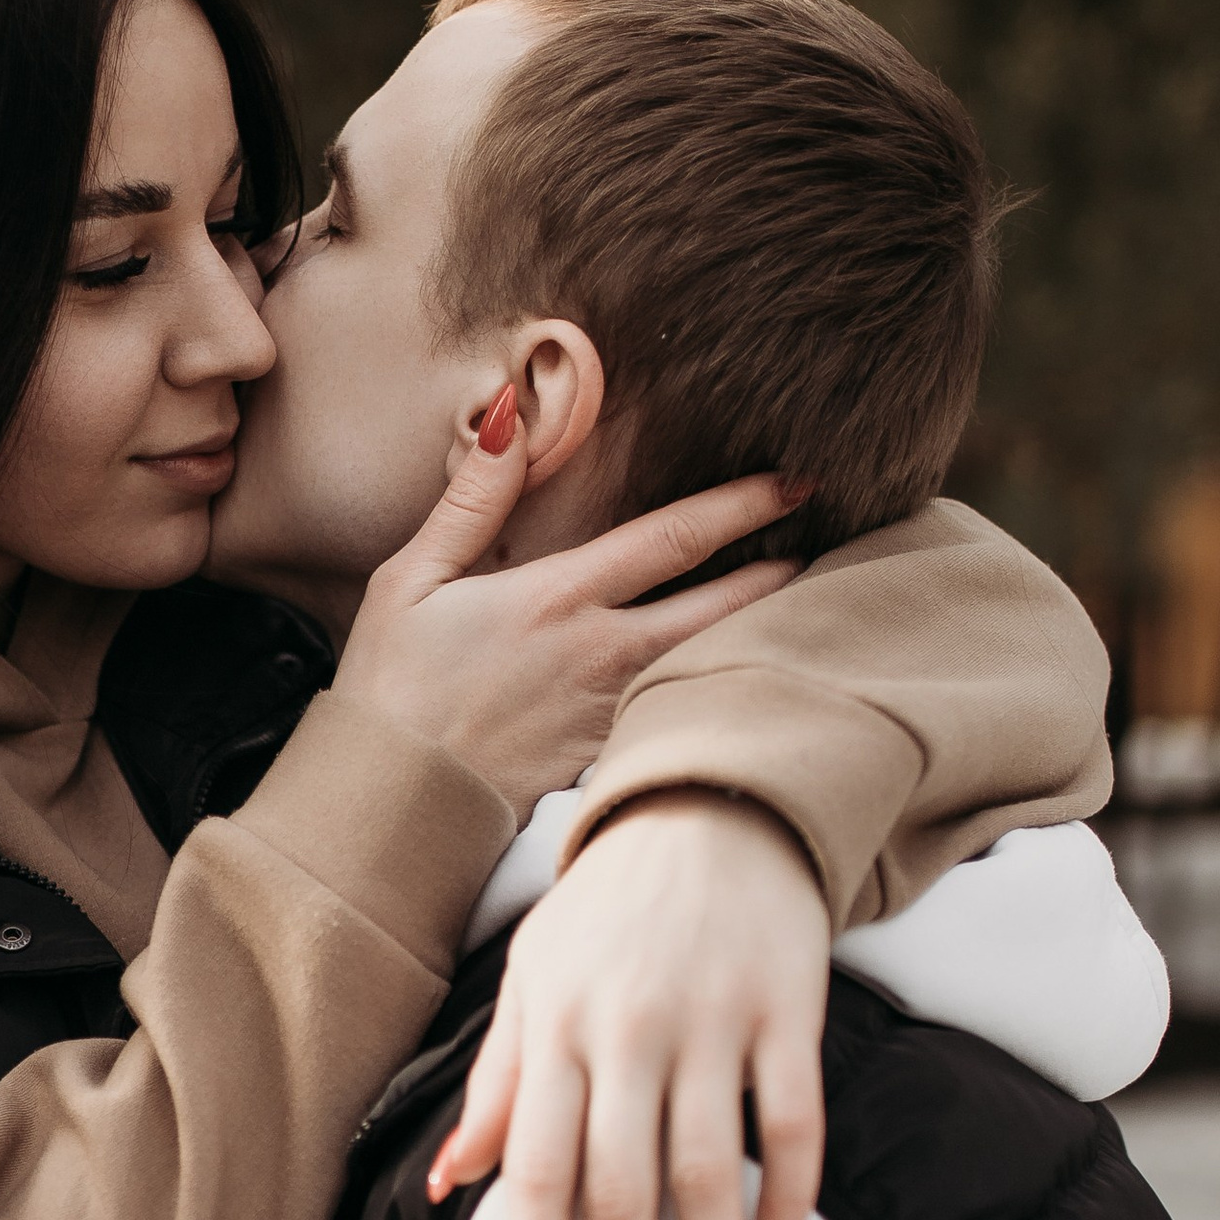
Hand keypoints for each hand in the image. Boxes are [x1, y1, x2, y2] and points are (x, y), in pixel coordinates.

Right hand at [331, 404, 799, 820]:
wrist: (390, 804)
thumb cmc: (390, 691)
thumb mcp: (410, 580)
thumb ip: (471, 500)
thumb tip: (511, 415)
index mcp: (559, 600)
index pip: (673, 539)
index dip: (741, 506)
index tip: (794, 482)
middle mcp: (600, 656)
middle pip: (720, 609)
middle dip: (781, 576)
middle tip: (830, 549)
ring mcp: (608, 715)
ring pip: (707, 667)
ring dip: (759, 638)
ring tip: (806, 614)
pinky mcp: (602, 763)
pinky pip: (674, 720)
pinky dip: (714, 696)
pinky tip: (738, 686)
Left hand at [428, 791, 829, 1219]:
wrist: (714, 808)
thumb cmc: (607, 911)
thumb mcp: (531, 981)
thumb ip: (497, 1085)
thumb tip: (449, 1185)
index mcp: (556, 1032)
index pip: (537, 1175)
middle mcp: (629, 1033)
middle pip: (620, 1195)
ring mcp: (714, 1024)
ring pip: (708, 1177)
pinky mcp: (789, 1013)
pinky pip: (794, 1127)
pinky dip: (788, 1203)